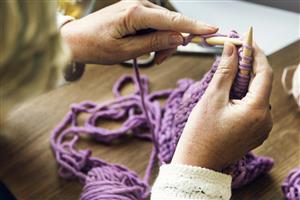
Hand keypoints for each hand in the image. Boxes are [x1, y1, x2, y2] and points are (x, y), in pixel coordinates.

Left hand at [60, 0, 217, 64]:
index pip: (172, 20)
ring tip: (151, 56)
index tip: (212, 29)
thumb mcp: (126, 51)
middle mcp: (139, 4)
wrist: (76, 40)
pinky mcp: (136, 11)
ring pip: (165, 25)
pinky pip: (155, 24)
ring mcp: (137, 6)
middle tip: (160, 59)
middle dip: (172, 42)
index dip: (194, 26)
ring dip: (163, 42)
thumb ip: (154, 43)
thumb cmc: (95, 46)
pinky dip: (156, 38)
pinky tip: (147, 48)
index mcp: (135, 12)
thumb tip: (179, 38)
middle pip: (171, 23)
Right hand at [172, 42, 272, 170]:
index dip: (255, 53)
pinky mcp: (255, 132)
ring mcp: (261, 128)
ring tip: (225, 75)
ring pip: (256, 95)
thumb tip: (232, 48)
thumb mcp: (212, 98)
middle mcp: (265, 120)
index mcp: (257, 110)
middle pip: (260, 83)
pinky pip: (253, 107)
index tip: (245, 40)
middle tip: (231, 53)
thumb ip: (225, 71)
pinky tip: (227, 93)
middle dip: (247, 66)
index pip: (263, 72)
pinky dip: (242, 95)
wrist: (197, 163)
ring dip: (243, 81)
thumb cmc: (201, 134)